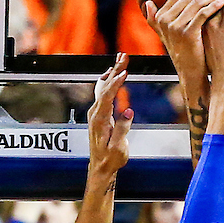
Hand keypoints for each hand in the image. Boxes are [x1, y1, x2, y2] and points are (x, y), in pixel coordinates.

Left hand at [87, 54, 133, 181]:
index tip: (125, 72)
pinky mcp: (98, 114)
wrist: (100, 167)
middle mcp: (95, 114)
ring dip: (113, 72)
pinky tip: (111, 72)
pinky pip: (102, 93)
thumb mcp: (119, 148)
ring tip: (121, 58)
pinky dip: (108, 80)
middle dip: (116, 70)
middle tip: (125, 56)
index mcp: (100, 120)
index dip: (116, 83)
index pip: (107, 97)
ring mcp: (95, 113)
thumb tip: (128, 112)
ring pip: (103, 87)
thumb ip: (122, 129)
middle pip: (105, 87)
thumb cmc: (111, 159)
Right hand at [144, 0, 223, 92]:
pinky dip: (214, 5)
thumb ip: (156, 20)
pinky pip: (202, 14)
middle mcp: (165, 20)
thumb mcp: (168, 35)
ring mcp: (174, 27)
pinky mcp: (186, 34)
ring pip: (196, 3)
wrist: (191, 74)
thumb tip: (147, 4)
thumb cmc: (185, 54)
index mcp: (161, 17)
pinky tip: (223, 1)